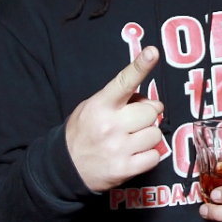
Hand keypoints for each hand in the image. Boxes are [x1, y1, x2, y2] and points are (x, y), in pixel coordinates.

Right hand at [64, 46, 165, 192]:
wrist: (65, 169)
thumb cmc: (83, 134)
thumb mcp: (93, 108)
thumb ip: (121, 100)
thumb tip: (151, 102)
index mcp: (100, 105)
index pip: (124, 82)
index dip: (140, 66)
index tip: (152, 52)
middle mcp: (110, 125)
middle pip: (151, 111)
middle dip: (147, 116)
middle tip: (133, 123)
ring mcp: (118, 148)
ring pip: (155, 133)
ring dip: (148, 136)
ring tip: (130, 141)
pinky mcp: (125, 169)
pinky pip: (154, 155)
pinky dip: (148, 155)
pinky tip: (133, 155)